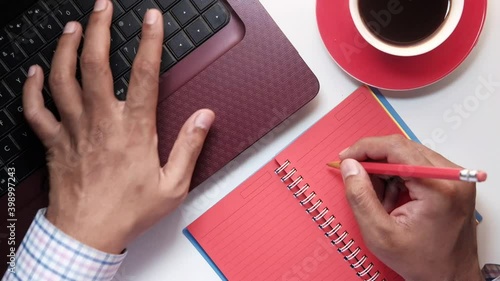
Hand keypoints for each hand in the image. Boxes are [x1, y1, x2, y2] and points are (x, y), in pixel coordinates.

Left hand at [22, 0, 214, 253]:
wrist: (88, 234)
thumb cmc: (128, 211)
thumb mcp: (173, 185)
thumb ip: (189, 146)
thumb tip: (204, 117)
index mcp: (133, 130)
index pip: (144, 75)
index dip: (149, 42)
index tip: (151, 19)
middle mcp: (101, 122)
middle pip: (95, 64)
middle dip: (98, 29)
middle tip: (102, 8)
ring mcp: (74, 130)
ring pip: (63, 78)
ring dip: (66, 48)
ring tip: (73, 27)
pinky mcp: (54, 142)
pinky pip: (36, 109)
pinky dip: (32, 86)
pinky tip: (35, 70)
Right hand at [338, 135, 481, 280]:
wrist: (450, 278)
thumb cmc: (423, 262)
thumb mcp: (380, 234)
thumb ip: (361, 197)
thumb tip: (350, 166)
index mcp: (438, 188)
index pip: (397, 148)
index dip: (366, 148)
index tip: (345, 157)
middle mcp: (451, 177)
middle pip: (402, 148)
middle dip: (374, 161)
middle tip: (354, 176)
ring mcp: (453, 178)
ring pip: (407, 155)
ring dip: (385, 171)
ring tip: (379, 200)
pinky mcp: (450, 181)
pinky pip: (416, 165)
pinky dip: (397, 177)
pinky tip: (392, 199)